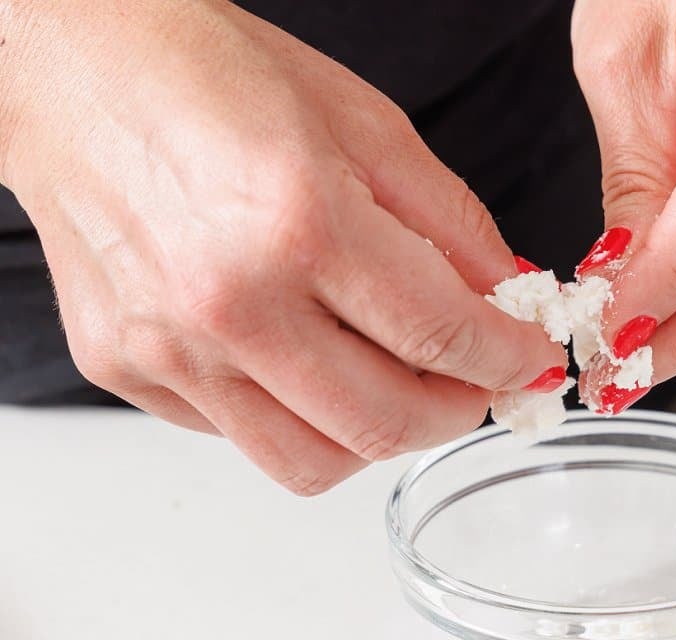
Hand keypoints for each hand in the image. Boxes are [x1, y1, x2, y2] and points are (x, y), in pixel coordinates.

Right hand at [0, 0, 564, 493]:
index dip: (507, 359)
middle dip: (458, 412)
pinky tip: (306, 359)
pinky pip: (240, 439)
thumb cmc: (213, 74)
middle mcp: (229, 302)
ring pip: (311, 464)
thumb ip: (453, 228)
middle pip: (385, 424)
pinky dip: (297, 418)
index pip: (442, 337)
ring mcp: (168, 348)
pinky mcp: (125, 370)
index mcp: (300, 223)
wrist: (76, 66)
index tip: (527, 358)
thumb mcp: (367, 126)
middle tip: (476, 380)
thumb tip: (508, 302)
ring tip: (395, 380)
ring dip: (379, 435)